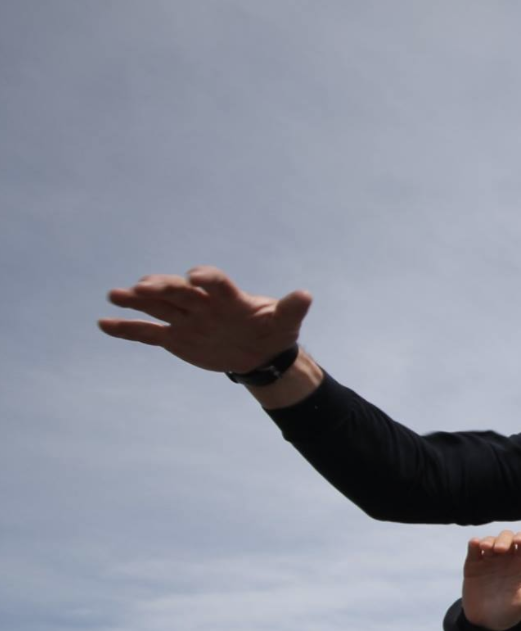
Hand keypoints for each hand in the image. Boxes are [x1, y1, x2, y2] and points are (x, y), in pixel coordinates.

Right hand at [98, 266, 311, 373]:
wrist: (260, 353)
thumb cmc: (273, 330)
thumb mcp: (285, 322)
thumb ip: (291, 308)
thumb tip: (305, 295)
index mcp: (228, 297)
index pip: (214, 282)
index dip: (205, 278)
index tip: (196, 277)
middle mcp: (202, 303)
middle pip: (178, 291)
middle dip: (162, 287)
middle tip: (142, 287)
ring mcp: (186, 319)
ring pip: (158, 306)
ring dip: (137, 301)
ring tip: (115, 295)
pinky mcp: (175, 337)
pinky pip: (148, 332)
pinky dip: (127, 329)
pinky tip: (104, 324)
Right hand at [462, 530, 520, 630]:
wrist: (487, 623)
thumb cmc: (511, 611)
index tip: (519, 542)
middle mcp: (506, 559)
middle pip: (507, 537)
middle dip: (504, 539)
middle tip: (500, 550)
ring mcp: (489, 561)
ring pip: (490, 540)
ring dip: (489, 540)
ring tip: (486, 549)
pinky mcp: (473, 565)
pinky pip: (473, 548)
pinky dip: (474, 543)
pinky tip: (476, 545)